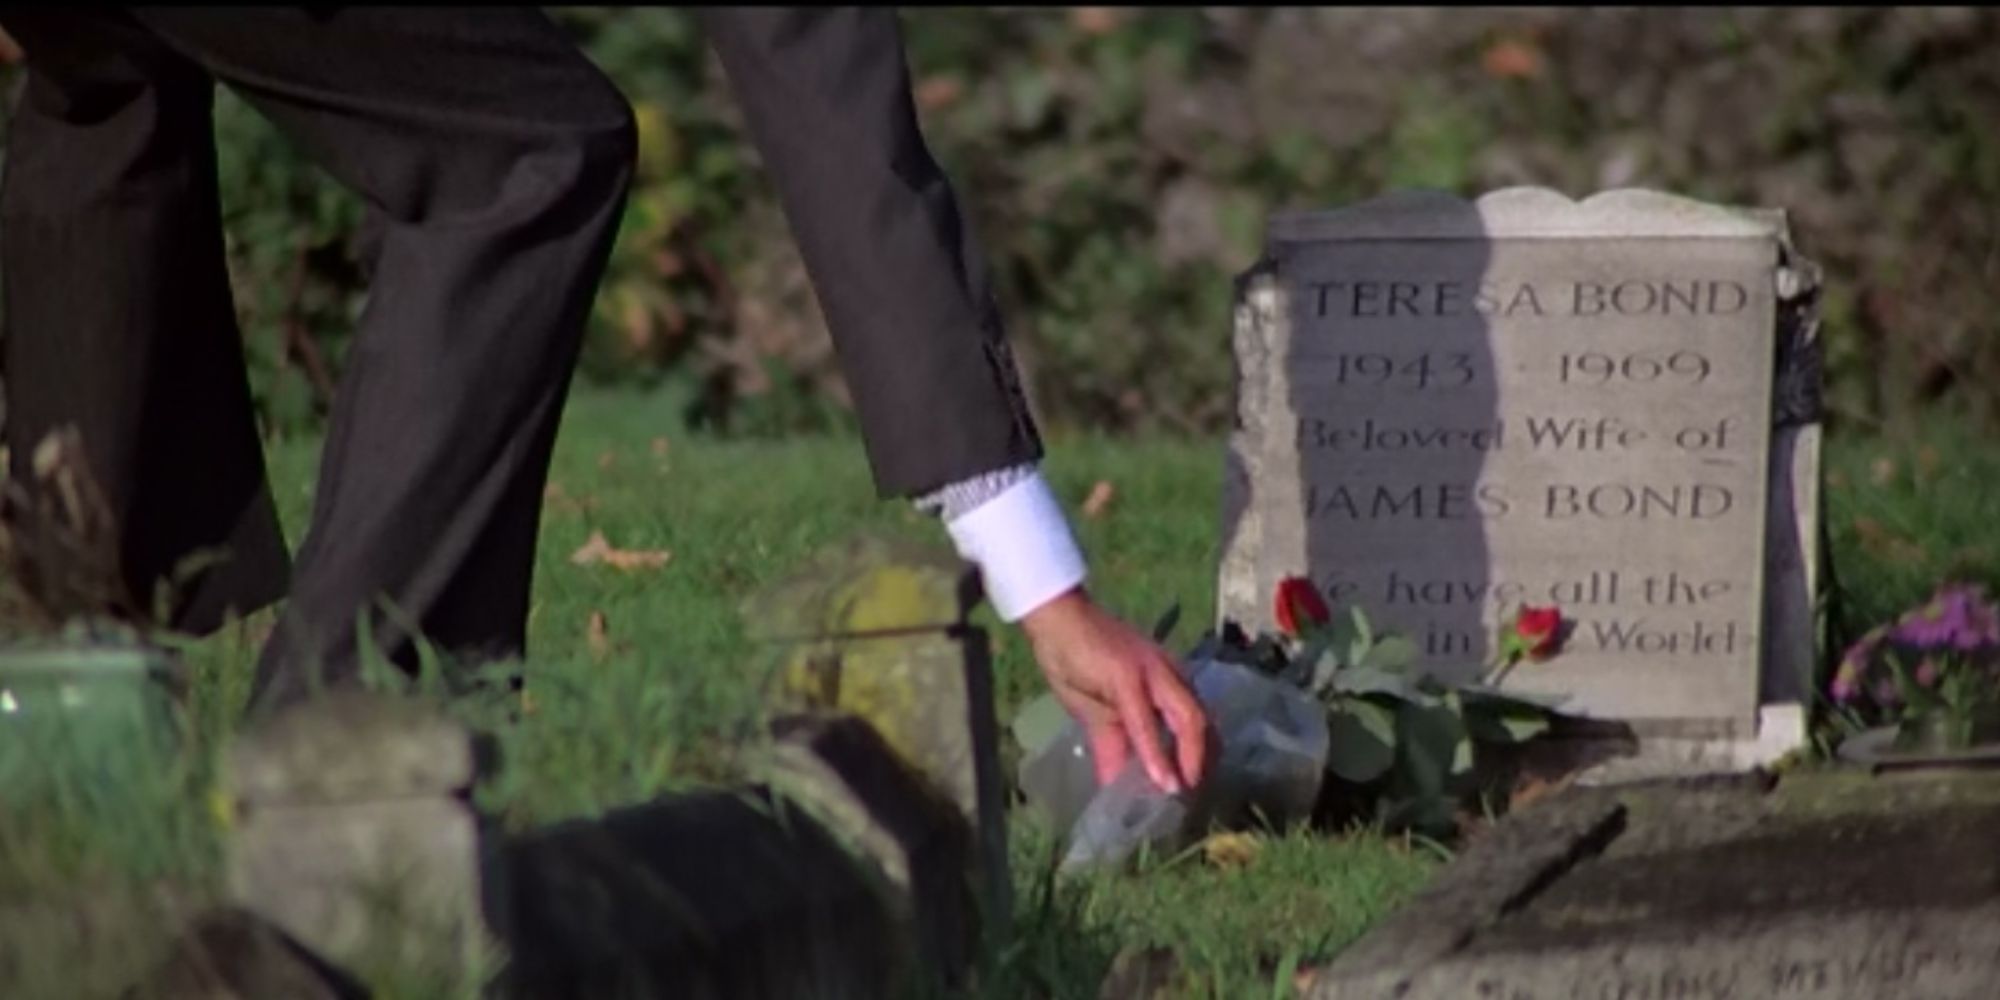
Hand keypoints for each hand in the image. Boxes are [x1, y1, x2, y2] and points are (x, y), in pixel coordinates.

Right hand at [1018, 586, 1210, 793]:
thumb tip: (1114, 787)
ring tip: (1185, 795)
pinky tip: (1162, 780)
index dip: (1198, 757)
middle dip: (1202, 764)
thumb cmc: (1076, 661)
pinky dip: (1156, 754)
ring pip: (1187, 721)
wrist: (1055, 622)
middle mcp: (1169, 676)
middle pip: (1202, 723)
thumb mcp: (1097, 714)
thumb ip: (1112, 748)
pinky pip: (1146, 723)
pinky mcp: (1129, 678)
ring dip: (1188, 762)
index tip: (1193, 789)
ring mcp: (1153, 674)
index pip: (1195, 723)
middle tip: (1194, 801)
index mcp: (1165, 682)